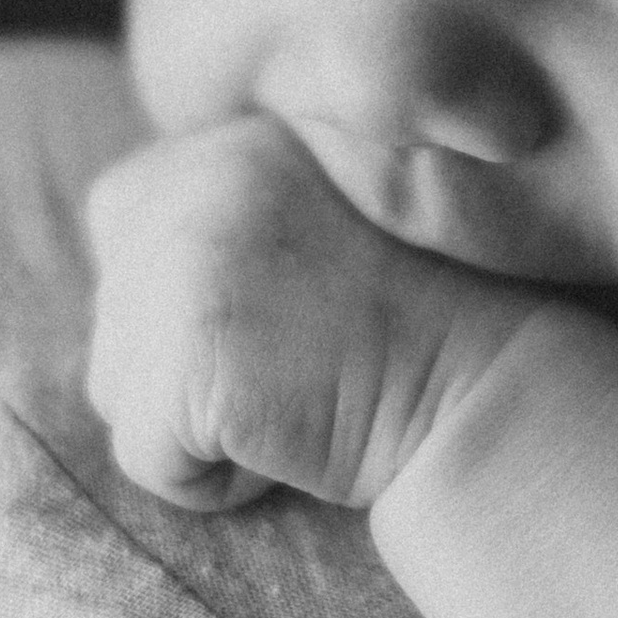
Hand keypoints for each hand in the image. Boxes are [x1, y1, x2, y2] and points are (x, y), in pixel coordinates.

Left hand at [84, 113, 542, 513]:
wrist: (503, 392)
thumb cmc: (437, 328)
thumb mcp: (327, 226)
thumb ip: (235, 216)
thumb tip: (126, 255)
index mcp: (232, 134)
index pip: (124, 213)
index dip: (191, 294)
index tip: (294, 314)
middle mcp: (197, 175)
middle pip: (115, 310)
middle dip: (194, 365)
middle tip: (312, 359)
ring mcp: (184, 258)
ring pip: (117, 386)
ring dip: (201, 421)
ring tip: (308, 393)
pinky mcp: (187, 353)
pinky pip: (143, 456)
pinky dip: (212, 482)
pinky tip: (298, 440)